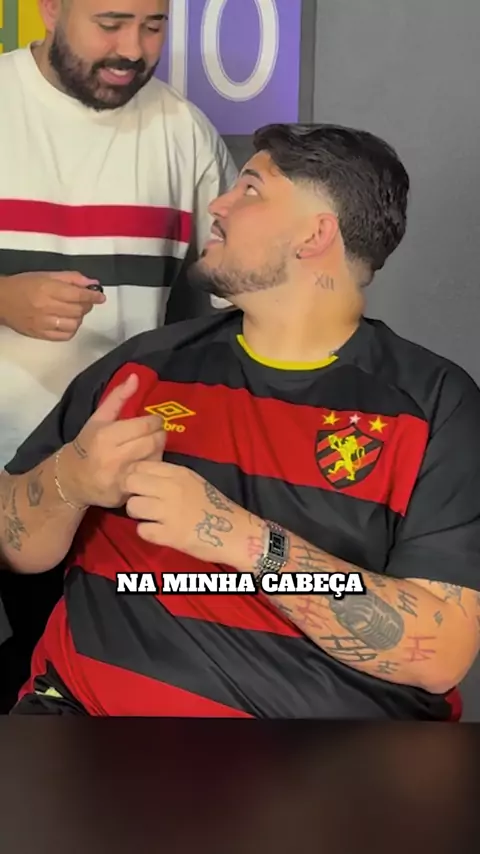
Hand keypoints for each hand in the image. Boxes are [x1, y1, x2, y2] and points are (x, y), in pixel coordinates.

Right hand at [0, 270, 105, 339]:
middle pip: (78, 310)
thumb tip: (92, 283)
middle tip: (84, 302)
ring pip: (74, 324)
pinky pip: (65, 336)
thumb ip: (71, 278)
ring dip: (79, 318)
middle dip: (86, 306)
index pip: (77, 295)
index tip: (100, 297)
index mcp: (47, 288)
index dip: (92, 296)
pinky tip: (68, 322)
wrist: (1, 301)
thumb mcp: (46, 275)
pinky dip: (71, 329)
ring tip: (74, 312)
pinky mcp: (41, 334)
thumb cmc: (24, 285)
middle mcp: (46, 306)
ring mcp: (43, 323)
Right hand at [59, 374, 166, 508]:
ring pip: (156, 459)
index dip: (155, 421)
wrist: (71, 479)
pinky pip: (150, 478)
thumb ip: (118, 397)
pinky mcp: (126, 493)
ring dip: (158, 452)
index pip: (147, 425)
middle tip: (156, 434)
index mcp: (107, 436)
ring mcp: (121, 477)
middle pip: (154, 442)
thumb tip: (135, 376)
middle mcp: (114, 457)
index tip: (154, 421)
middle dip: (159, 435)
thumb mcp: (99, 418)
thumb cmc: (88, 444)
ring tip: (150, 448)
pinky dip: (153, 470)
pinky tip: (146, 465)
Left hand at [124, 461, 249, 561]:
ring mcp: (169, 512)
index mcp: (178, 472)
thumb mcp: (193, 481)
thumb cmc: (213, 505)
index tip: (139, 485)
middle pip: (131, 482)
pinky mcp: (169, 535)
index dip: (133, 475)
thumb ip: (169, 476)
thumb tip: (141, 475)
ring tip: (149, 517)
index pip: (140, 465)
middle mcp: (171, 488)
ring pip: (132, 507)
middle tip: (141, 501)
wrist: (236, 532)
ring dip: (137, 514)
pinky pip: (142, 530)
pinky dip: (147, 532)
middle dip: (131, 493)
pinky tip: (158, 531)